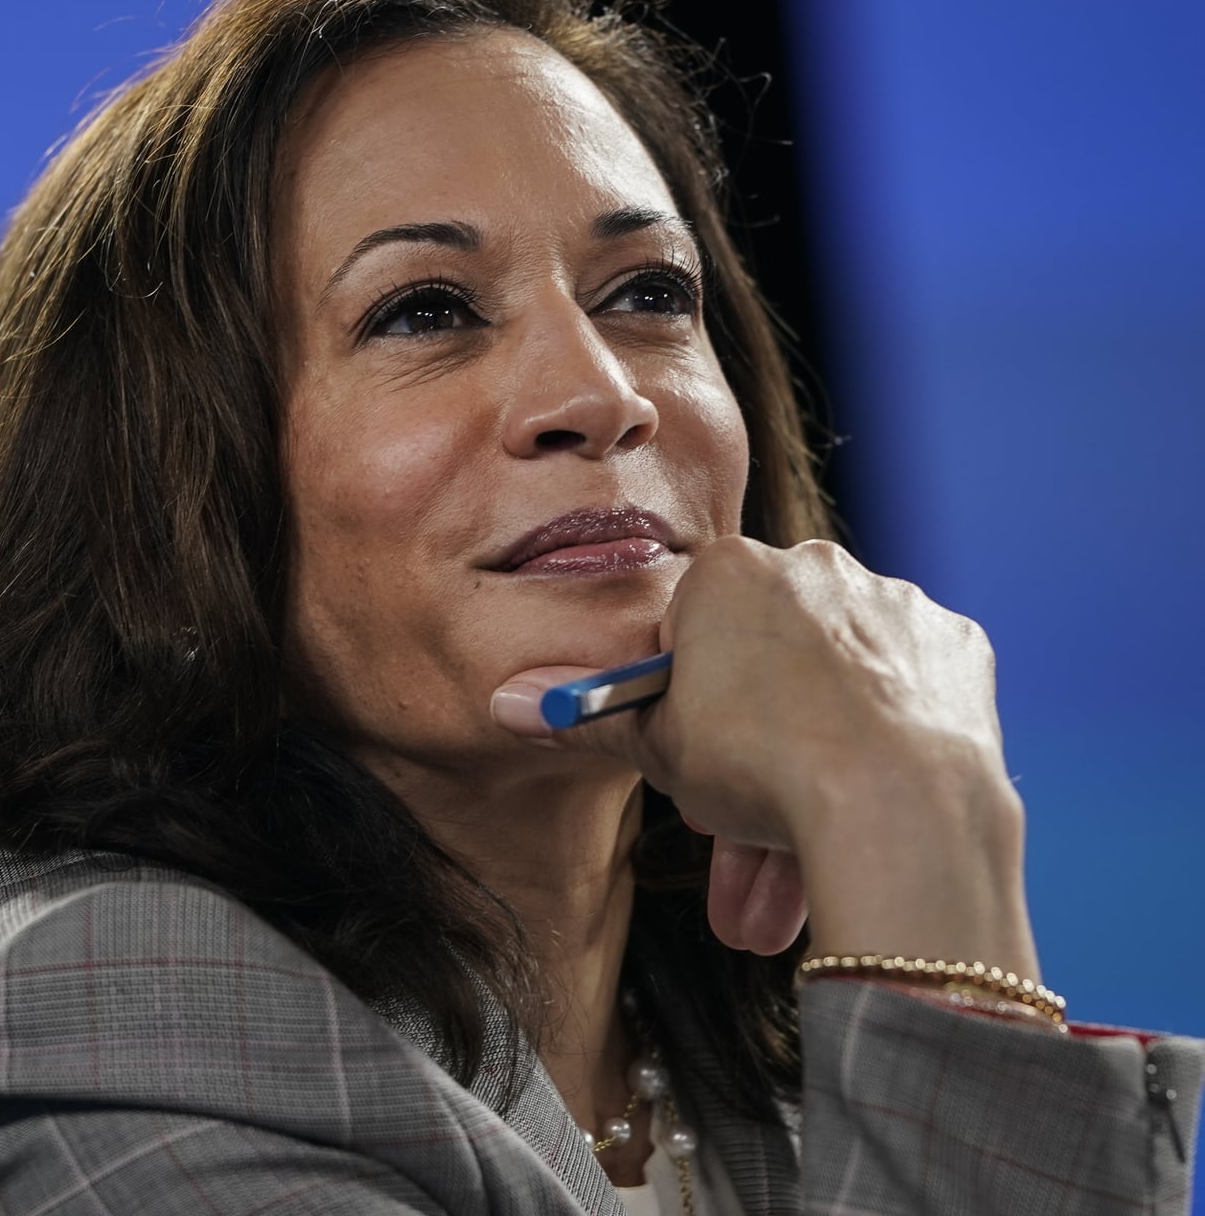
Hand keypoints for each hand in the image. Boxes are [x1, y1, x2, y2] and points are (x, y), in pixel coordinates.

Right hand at [487, 537, 1039, 977]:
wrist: (897, 807)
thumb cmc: (762, 766)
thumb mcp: (655, 750)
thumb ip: (584, 717)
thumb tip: (504, 702)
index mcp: (730, 570)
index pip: (687, 633)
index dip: (681, 710)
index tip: (687, 768)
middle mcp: (815, 566)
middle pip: (765, 668)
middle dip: (745, 769)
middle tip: (733, 853)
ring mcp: (893, 603)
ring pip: (832, 694)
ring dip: (807, 780)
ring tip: (783, 893)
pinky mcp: (955, 649)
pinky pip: (902, 695)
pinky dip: (883, 745)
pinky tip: (863, 809)